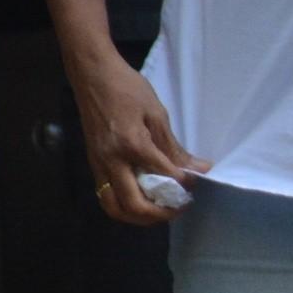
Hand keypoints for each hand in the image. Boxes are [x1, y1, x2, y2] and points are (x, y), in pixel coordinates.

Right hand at [71, 50, 205, 226]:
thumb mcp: (156, 113)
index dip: (183, 185)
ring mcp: (99, 164)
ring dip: (138, 217)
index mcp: (132, 145)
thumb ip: (174, 147)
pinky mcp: (93, 164)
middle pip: (134, 205)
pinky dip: (124, 206)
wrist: (92, 74)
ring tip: (159, 210)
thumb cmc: (126, 88)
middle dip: (160, 214)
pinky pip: (106, 196)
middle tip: (178, 207)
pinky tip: (141, 199)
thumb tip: (199, 168)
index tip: (196, 184)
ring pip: (114, 207)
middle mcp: (112, 161)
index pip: (163, 177)